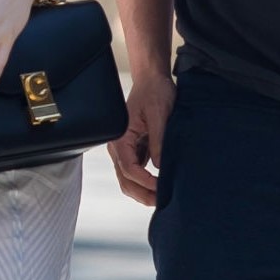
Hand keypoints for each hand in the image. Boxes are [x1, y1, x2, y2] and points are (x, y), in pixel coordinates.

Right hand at [106, 71, 174, 205]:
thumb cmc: (155, 92)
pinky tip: (160, 184)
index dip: (144, 181)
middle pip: (125, 179)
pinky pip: (135, 171)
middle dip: (142, 193)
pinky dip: (144, 182)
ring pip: (128, 179)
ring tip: (162, 196)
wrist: (152, 79)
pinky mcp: (133, 148)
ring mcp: (124, 148)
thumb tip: (159, 166)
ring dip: (142, 191)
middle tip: (162, 200)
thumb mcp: (159, 115)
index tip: (160, 187)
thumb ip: (157, 141)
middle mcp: (118, 145)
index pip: (128, 168)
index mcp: (121, 136)